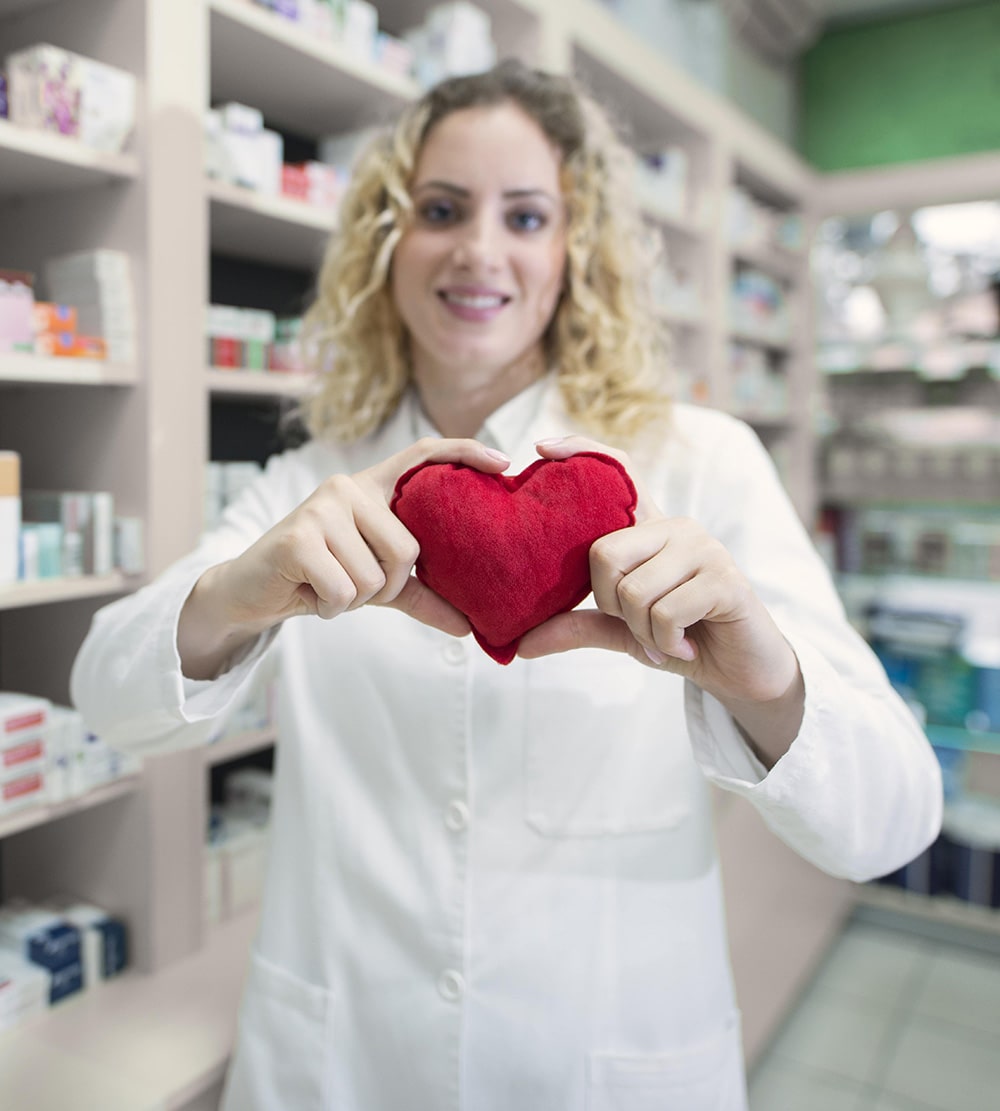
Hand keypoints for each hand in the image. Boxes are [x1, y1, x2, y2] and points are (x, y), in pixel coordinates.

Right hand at [179, 438, 509, 678]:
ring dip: (355, 600)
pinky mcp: (298, 537)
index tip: (505, 462)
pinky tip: (310, 594)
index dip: (466, 452)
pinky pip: (347, 592)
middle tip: (353, 586)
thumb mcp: (377, 585)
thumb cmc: (321, 578)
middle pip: (408, 550)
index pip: (424, 454)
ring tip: (327, 586)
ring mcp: (321, 506)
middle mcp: (348, 486)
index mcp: (371, 487)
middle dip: (386, 587)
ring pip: (375, 576)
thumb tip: (471, 628)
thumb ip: (423, 596)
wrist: (252, 592)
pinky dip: (332, 608)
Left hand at [517, 437, 802, 756]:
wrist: (740, 670)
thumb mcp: (622, 631)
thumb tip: (523, 643)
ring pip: (635, 591)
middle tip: (637, 625)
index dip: (582, 451)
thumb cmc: (681, 636)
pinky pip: (666, 612)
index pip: (619, 470)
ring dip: (643, 633)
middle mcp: (678, 527)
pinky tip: (685, 645)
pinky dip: (666, 642)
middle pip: (604, 554)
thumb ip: (577, 626)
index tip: (540, 448)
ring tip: (666, 639)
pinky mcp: (726, 580)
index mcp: (650, 529)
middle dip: (611, 606)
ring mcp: (705, 549)